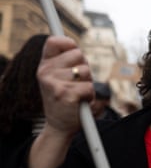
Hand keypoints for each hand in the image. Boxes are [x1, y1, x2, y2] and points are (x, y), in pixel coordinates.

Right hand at [28, 36, 93, 167]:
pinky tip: (80, 102)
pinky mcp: (65, 94)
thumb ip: (66, 62)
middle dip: (85, 68)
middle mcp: (45, 72)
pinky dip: (90, 96)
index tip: (75, 53)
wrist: (59, 126)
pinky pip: (89, 87)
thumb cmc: (64, 99)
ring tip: (78, 94)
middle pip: (78, 54)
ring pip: (86, 71)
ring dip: (88, 83)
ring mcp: (54, 83)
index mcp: (44, 66)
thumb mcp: (59, 78)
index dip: (69, 43)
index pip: (54, 41)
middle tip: (78, 82)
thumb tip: (76, 47)